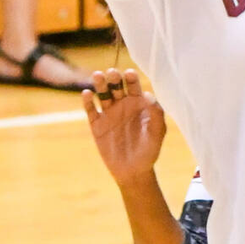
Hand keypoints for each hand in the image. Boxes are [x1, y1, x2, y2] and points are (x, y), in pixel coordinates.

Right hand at [83, 67, 166, 182]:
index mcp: (138, 104)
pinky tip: (87, 94)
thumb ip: (156, 113)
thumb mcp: (157, 132)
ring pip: (102, 94)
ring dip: (99, 84)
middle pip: (116, 86)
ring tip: (98, 75)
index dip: (131, 78)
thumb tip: (148, 95)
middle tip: (112, 73)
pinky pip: (90, 110)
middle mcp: (122, 105)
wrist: (134, 171)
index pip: (134, 85)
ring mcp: (109, 114)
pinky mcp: (96, 125)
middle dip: (114, 78)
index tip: (129, 74)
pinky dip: (88, 101)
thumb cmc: (149, 151)